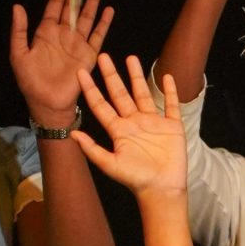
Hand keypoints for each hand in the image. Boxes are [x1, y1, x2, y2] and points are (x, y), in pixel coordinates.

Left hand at [9, 0, 113, 125]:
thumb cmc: (30, 80)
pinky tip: (108, 11)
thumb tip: (18, 7)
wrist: (47, 102)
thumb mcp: (18, 53)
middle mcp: (63, 34)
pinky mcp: (89, 55)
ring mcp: (77, 44)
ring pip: (86, 17)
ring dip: (92, 1)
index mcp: (45, 32)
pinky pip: (98, 36)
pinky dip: (103, 23)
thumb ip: (19, 30)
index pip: (55, 4)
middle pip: (72, 6)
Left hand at [73, 56, 186, 198]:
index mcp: (118, 130)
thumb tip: (72, 134)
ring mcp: (153, 123)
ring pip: (143, 94)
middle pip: (120, 94)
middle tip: (103, 56)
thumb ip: (92, 149)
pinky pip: (171, 105)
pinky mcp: (172, 127)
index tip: (80, 72)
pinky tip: (167, 77)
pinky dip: (170, 92)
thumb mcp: (110, 164)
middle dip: (111, 75)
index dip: (90, 89)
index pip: (101, 105)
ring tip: (131, 58)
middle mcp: (134, 123)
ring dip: (137, 76)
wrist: (162, 189)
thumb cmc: (136, 179)